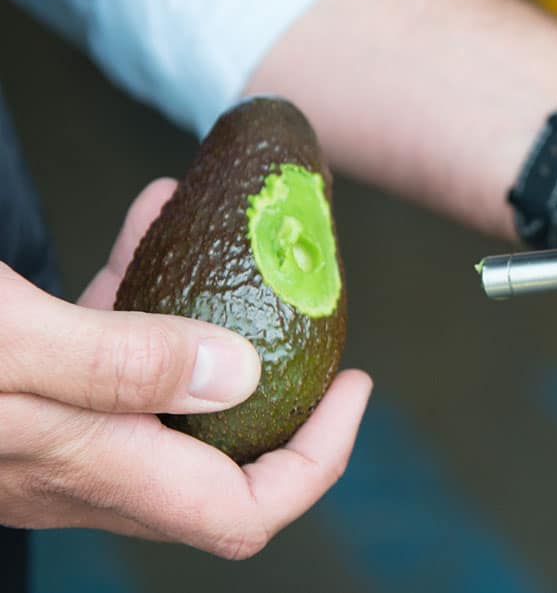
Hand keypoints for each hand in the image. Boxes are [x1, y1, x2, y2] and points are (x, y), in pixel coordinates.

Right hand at [0, 179, 371, 556]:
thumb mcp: (5, 342)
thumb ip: (119, 365)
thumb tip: (236, 374)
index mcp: (91, 467)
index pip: (243, 513)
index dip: (317, 462)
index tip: (354, 386)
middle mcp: (81, 460)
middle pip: (222, 453)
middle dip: (283, 387)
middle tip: (317, 317)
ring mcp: (51, 423)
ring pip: (167, 384)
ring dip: (212, 316)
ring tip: (243, 241)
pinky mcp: (23, 379)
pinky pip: (106, 339)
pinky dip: (140, 283)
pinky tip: (149, 213)